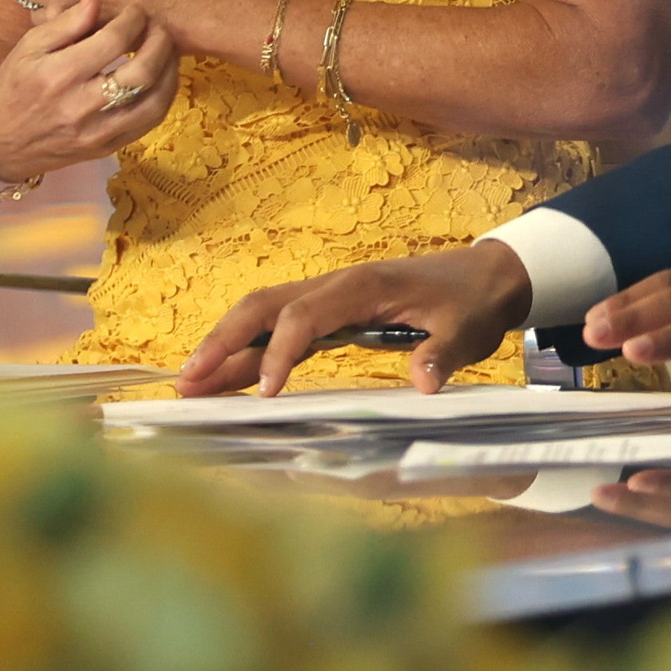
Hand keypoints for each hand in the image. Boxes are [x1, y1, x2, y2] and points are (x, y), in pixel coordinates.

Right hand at [0, 0, 179, 182]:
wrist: (0, 143)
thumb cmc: (12, 88)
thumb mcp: (28, 47)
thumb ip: (65, 23)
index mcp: (58, 75)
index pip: (111, 42)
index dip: (132, 20)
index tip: (136, 10)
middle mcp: (80, 107)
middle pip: (140, 74)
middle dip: (160, 43)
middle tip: (160, 27)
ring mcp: (96, 132)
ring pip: (153, 103)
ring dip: (170, 72)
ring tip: (168, 50)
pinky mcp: (106, 148)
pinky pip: (148, 124)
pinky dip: (163, 97)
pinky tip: (162, 78)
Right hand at [177, 239, 534, 398]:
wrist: (482, 276)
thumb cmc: (470, 302)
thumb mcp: (467, 330)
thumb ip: (444, 354)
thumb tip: (424, 383)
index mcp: (361, 286)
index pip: (305, 316)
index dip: (280, 352)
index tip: (265, 394)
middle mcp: (333, 286)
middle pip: (262, 306)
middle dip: (223, 341)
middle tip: (188, 382)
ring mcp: (326, 298)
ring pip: (261, 314)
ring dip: (224, 345)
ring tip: (189, 385)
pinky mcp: (327, 312)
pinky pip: (276, 327)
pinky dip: (247, 351)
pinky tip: (225, 379)